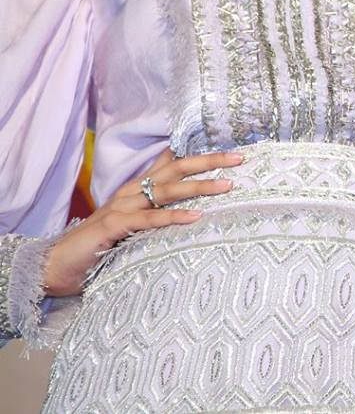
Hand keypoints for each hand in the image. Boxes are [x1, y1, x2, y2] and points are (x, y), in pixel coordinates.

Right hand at [43, 149, 241, 296]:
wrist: (54, 266)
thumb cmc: (97, 247)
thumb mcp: (132, 224)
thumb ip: (155, 212)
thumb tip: (189, 207)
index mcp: (136, 189)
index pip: (171, 164)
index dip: (199, 155)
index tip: (230, 149)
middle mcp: (130, 192)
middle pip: (175, 169)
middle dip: (209, 162)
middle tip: (239, 158)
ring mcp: (121, 207)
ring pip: (166, 190)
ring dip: (199, 187)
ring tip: (227, 186)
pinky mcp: (113, 226)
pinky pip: (148, 219)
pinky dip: (172, 217)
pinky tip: (195, 216)